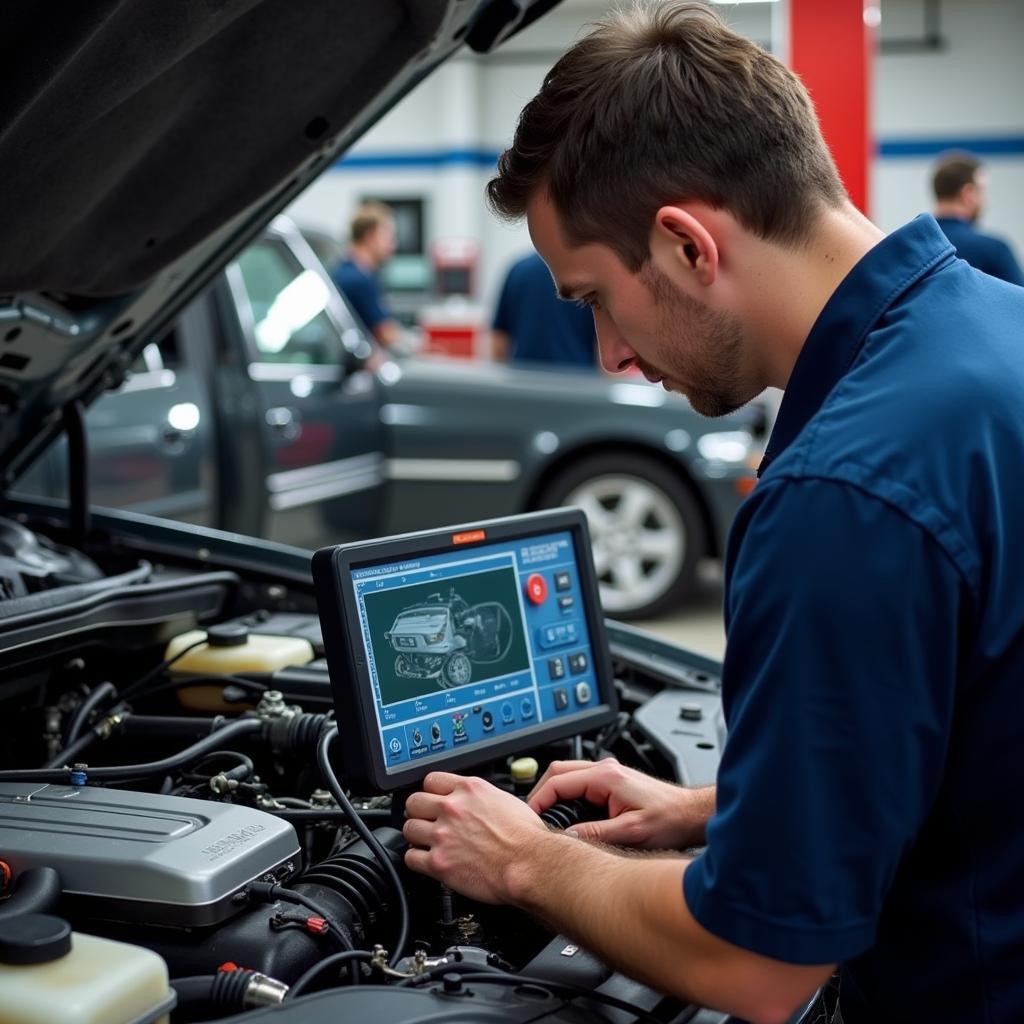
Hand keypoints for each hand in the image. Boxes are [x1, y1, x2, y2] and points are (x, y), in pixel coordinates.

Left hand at [403, 772, 547, 903]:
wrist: (529, 864)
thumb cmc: (525, 837)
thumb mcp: (505, 800)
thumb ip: (481, 798)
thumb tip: (475, 803)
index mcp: (469, 790)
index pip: (431, 780)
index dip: (431, 791)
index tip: (433, 799)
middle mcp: (453, 809)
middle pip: (414, 802)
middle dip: (419, 812)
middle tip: (426, 820)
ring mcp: (443, 835)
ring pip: (409, 829)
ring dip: (417, 836)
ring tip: (427, 842)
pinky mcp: (438, 863)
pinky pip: (411, 858)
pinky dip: (417, 860)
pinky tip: (427, 860)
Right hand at [527, 759, 705, 848]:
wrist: (691, 815)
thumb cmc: (670, 820)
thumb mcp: (630, 833)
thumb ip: (595, 834)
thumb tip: (565, 839)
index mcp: (606, 776)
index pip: (557, 781)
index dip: (538, 801)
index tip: (529, 819)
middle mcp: (605, 769)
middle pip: (558, 772)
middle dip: (541, 794)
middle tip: (532, 819)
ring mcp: (608, 773)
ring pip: (568, 775)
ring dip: (554, 793)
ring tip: (546, 818)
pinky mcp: (612, 781)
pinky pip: (580, 782)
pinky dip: (567, 795)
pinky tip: (566, 814)